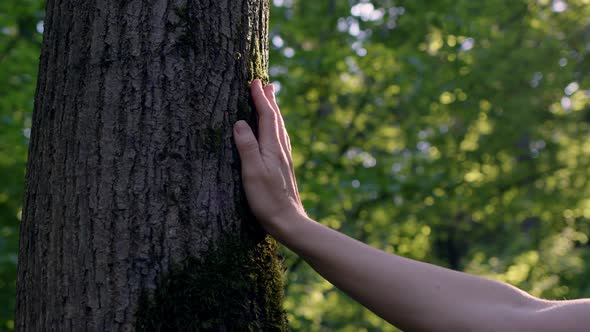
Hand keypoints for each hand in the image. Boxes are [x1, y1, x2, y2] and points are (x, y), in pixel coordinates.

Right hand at [233, 79, 305, 236]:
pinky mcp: (284, 168)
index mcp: (273, 148)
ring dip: (274, 112)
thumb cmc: (268, 200)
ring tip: (271, 101)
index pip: (267, 117)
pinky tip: (276, 134)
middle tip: (266, 84)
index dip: (260, 99)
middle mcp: (281, 150)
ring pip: (279, 129)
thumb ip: (247, 147)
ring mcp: (284, 159)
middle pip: (276, 119)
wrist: (289, 222)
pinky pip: (280, 139)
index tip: (255, 82)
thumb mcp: (253, 173)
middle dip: (269, 101)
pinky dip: (276, 128)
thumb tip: (239, 122)